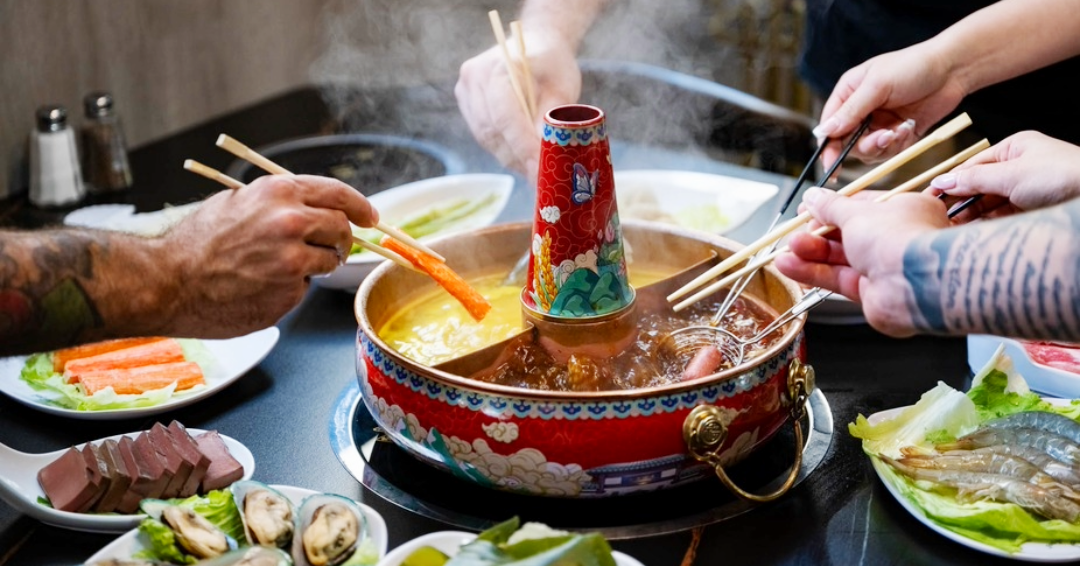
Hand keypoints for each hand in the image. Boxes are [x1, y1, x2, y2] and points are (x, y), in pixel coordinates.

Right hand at [162, 174, 377, 336]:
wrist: (168, 280)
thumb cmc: (196, 242)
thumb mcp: (239, 202)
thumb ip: (278, 202)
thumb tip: (311, 206)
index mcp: (280, 193)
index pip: (339, 194)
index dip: (359, 206)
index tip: (370, 217)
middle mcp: (292, 222)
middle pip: (342, 228)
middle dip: (339, 239)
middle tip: (327, 247)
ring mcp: (294, 259)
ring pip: (328, 260)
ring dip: (314, 265)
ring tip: (275, 268)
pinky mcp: (290, 291)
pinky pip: (305, 288)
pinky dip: (290, 288)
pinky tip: (260, 286)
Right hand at [455, 32, 579, 180]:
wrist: (535, 43)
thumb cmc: (552, 63)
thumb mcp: (562, 86)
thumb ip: (551, 117)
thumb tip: (545, 150)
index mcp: (497, 68)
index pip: (506, 117)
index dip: (523, 147)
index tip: (540, 169)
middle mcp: (474, 79)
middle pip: (493, 132)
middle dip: (518, 159)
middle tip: (541, 179)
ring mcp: (466, 92)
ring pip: (487, 138)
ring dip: (511, 158)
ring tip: (534, 172)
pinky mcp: (467, 105)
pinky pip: (484, 136)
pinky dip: (504, 150)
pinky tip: (522, 160)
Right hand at [775, 187, 949, 336]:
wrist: (916, 283)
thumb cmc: (897, 237)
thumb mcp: (857, 213)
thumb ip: (830, 207)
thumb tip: (813, 197)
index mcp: (902, 210)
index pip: (860, 207)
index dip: (830, 209)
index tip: (806, 211)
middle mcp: (895, 238)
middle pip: (847, 234)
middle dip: (817, 235)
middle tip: (794, 235)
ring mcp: (884, 267)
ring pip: (840, 259)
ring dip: (811, 255)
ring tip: (785, 253)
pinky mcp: (872, 292)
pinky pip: (838, 279)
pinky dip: (814, 273)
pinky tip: (791, 267)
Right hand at [814, 42, 966, 169]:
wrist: (952, 69)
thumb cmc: (913, 66)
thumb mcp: (877, 85)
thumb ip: (851, 110)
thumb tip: (825, 132)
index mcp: (849, 93)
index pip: (829, 125)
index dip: (828, 145)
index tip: (831, 163)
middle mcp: (861, 110)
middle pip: (847, 143)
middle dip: (864, 145)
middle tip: (882, 138)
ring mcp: (879, 123)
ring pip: (868, 151)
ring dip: (883, 145)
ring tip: (899, 130)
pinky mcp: (897, 133)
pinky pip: (889, 151)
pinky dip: (898, 144)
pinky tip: (909, 127)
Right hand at [929, 131, 1079, 221]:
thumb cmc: (1064, 176)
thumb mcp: (1011, 175)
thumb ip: (973, 180)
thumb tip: (941, 181)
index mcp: (1016, 148)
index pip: (973, 165)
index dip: (951, 181)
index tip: (931, 197)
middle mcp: (1021, 167)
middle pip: (980, 185)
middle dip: (960, 202)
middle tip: (939, 217)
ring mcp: (1029, 189)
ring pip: (991, 203)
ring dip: (972, 216)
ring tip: (952, 229)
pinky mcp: (1035, 210)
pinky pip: (1004, 217)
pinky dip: (988, 225)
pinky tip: (974, 233)